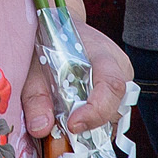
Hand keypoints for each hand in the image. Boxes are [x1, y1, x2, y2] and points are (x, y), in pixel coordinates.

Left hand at [21, 17, 131, 138]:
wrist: (59, 28)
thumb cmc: (48, 44)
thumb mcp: (35, 67)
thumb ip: (36, 98)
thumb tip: (41, 129)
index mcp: (104, 53)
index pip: (112, 85)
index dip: (96, 110)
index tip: (72, 125)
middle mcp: (120, 68)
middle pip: (115, 107)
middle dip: (90, 124)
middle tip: (64, 126)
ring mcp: (123, 81)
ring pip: (115, 116)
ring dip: (91, 125)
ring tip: (67, 118)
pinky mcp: (118, 93)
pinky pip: (111, 116)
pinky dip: (94, 123)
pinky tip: (75, 118)